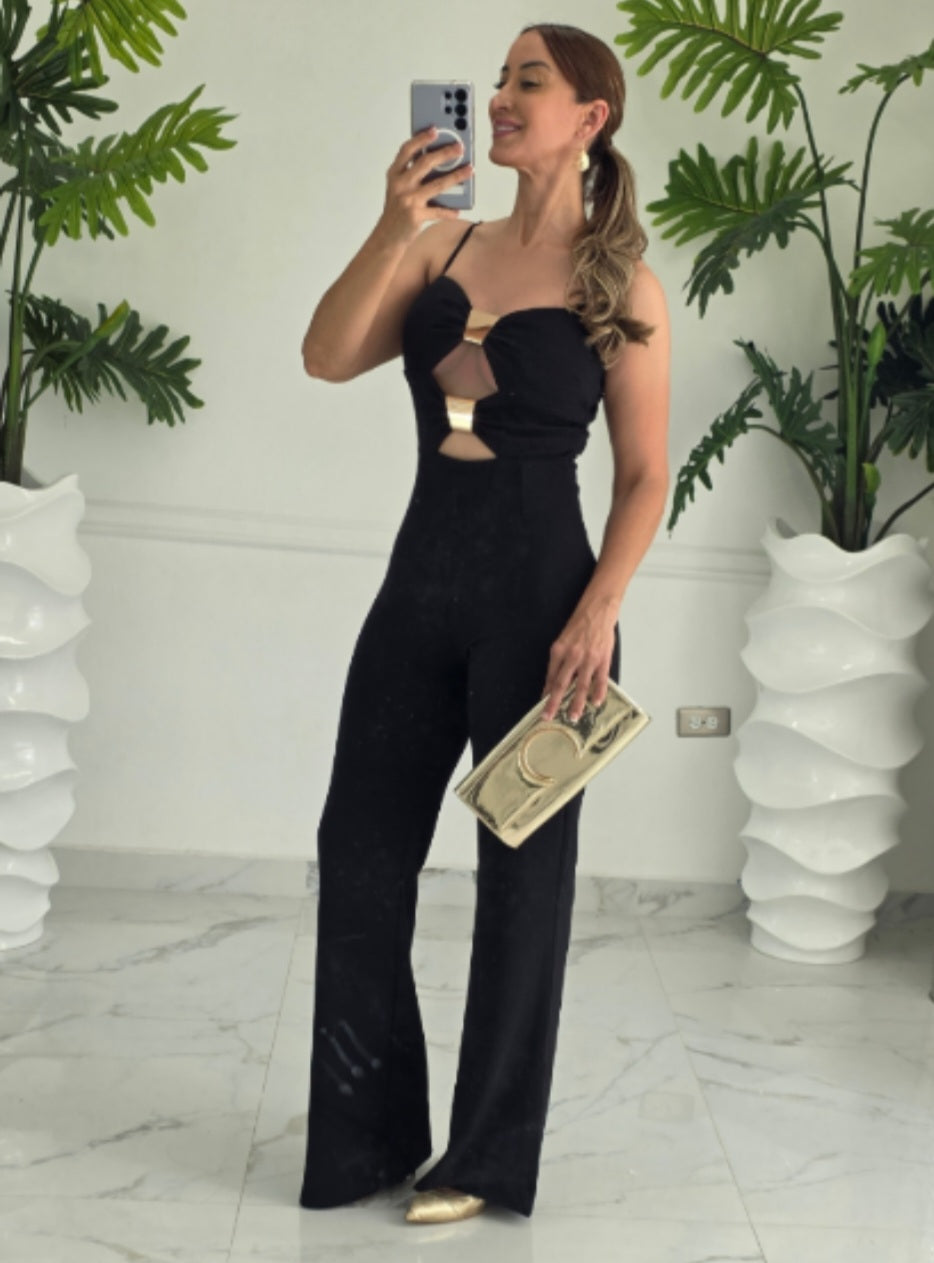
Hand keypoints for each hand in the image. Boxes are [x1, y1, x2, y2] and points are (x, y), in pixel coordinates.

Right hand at [377, 127, 472, 244]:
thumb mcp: (398, 188)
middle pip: (425, 163)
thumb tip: (438, 159)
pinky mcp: (416, 216)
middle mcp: (400, 185)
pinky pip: (438, 211)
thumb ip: (412, 173)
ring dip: (456, 176)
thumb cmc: (397, 210)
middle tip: (460, 147)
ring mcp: (408, 200)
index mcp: (394, 174)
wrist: (387, 237)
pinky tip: (458, 209)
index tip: (435, 129)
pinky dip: (449, 211)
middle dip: (445, 153)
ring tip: (469, 170)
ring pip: (437, 184)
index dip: (421, 138)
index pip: (407, 150)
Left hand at [540, 600, 618, 722]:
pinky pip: (600, 680)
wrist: (597, 611)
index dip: (546, 693)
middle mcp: (572, 656)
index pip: (551, 677)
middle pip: (561, 684)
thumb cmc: (579, 625)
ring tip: (573, 716)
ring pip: (581, 686)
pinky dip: (598, 692)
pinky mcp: (603, 660)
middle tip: (549, 716)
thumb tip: (554, 682)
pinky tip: (596, 703)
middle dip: (554, 703)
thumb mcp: (562, 640)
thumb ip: (559, 661)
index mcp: (559, 651)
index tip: (543, 706)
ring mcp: (589, 659)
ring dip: (576, 703)